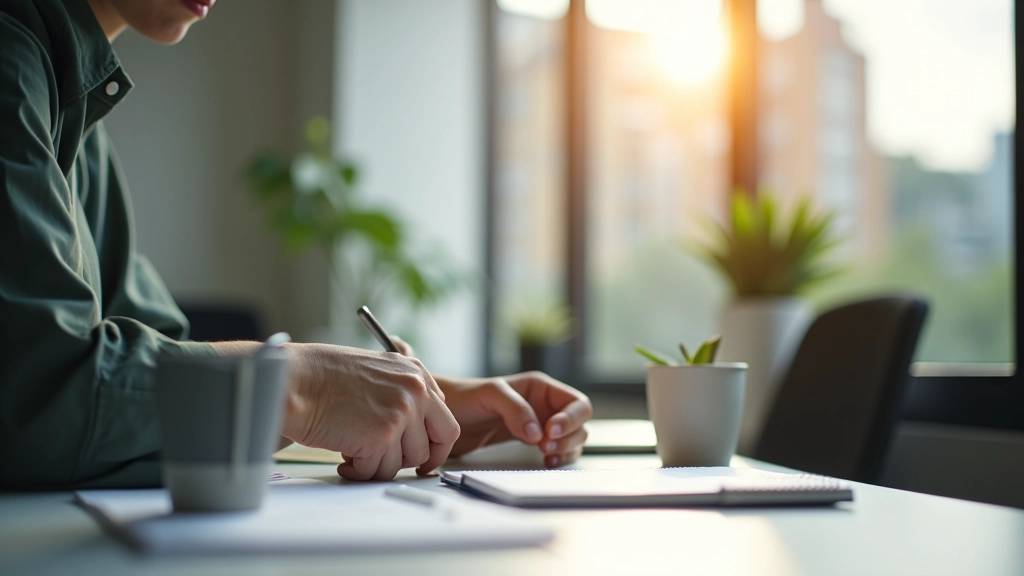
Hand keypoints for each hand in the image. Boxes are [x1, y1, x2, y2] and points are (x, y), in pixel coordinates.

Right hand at [279, 343, 459, 480]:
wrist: (295, 380)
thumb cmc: (323, 376)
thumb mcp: (377, 371)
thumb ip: (401, 394)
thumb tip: (415, 429)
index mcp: (416, 374)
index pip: (445, 421)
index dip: (433, 445)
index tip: (422, 457)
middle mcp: (415, 392)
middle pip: (433, 445)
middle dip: (411, 460)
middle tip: (387, 463)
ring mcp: (400, 414)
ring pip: (403, 462)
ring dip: (378, 464)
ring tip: (354, 452)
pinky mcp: (381, 437)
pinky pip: (377, 471)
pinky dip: (359, 471)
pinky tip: (344, 459)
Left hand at [438, 372, 592, 467]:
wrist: (445, 417)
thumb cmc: (466, 398)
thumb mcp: (491, 395)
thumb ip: (516, 409)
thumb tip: (537, 433)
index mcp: (541, 388)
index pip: (576, 403)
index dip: (571, 419)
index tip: (550, 432)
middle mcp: (545, 406)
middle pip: (579, 424)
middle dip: (569, 436)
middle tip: (547, 447)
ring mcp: (540, 425)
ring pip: (571, 440)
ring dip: (566, 449)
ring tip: (548, 456)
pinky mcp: (531, 443)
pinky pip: (557, 452)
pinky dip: (558, 458)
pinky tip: (546, 462)